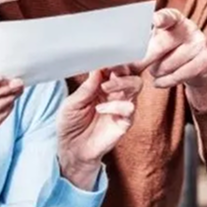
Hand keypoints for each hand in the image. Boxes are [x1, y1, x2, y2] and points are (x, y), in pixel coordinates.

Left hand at [57, 67, 141, 189]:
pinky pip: (130, 108)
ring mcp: (121, 107)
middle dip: (122, 68)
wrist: (72, 150)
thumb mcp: (72, 103)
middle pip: (130, 72)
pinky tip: (100, 109)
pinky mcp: (125, 122)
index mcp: (102, 84)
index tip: (105, 56)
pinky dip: (116, 105)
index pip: (114, 66)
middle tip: (109, 70)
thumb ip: (87, 87)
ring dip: (121, 83)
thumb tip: (98, 68)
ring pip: (136, 85)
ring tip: (104, 88)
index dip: (113, 60)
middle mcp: (115, 93)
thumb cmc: (70, 125)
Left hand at [135, 8, 206, 110]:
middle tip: (135, 67)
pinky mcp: (205, 61)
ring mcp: (199, 44)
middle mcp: (189, 28)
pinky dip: (164, 82)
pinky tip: (159, 82)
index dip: (161, 18)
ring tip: (157, 70)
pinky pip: (177, 76)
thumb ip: (143, 45)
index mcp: (175, 19)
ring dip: (156, 72)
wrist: (199, 67)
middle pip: (160, 45)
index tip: (155, 21)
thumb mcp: (157, 42)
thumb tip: (122, 59)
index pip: (168, 16)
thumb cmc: (171, 51)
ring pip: (167, 65)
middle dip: (144, 59)